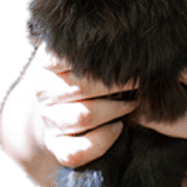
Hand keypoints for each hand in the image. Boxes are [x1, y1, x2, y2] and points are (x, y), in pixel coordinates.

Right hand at [31, 41, 138, 167]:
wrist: (75, 107)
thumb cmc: (97, 73)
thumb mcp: (96, 54)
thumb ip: (105, 43)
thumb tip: (135, 37)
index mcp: (50, 61)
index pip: (68, 55)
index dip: (103, 58)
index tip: (130, 56)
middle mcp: (44, 89)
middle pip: (84, 85)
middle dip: (120, 85)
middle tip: (141, 81)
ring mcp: (49, 119)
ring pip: (84, 116)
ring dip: (116, 111)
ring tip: (133, 103)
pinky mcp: (56, 146)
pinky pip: (76, 150)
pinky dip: (102, 140)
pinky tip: (118, 128)